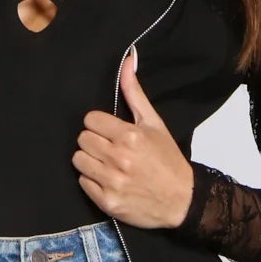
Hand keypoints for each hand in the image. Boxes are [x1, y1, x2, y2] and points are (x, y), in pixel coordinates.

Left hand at [75, 48, 193, 229]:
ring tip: (107, 164)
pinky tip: (109, 180)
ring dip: (90, 161)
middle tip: (109, 148)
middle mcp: (119, 157)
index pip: (90, 120)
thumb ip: (134, 93)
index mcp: (129, 135)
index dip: (99, 125)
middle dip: (94, 142)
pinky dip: (93, 181)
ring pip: (78, 160)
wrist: (182, 200)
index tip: (110, 131)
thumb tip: (127, 60)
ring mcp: (112, 181)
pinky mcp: (107, 201)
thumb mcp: (154, 123)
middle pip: (82, 139)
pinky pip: (83, 182)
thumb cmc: (167, 160)